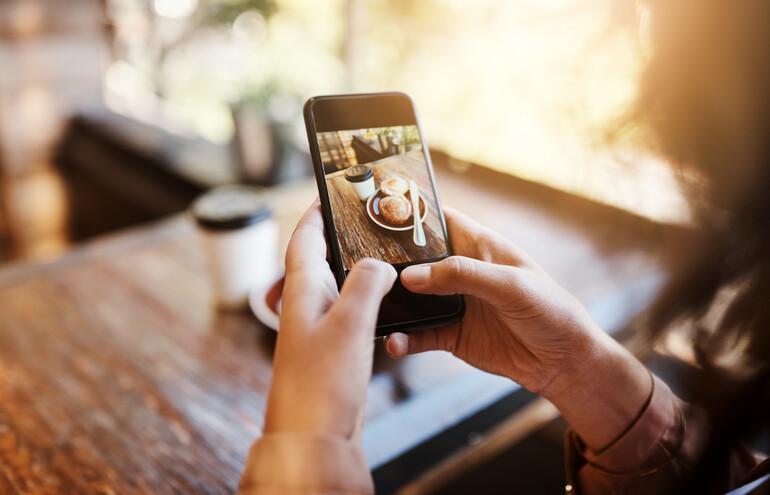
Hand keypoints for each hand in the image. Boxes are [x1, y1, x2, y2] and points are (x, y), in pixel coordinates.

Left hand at [263, 203, 395, 438]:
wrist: (313, 438)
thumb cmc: (321, 384)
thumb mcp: (349, 323)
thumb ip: (366, 284)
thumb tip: (380, 266)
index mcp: (302, 290)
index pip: (304, 238)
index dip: (316, 212)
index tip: (330, 192)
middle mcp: (307, 304)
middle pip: (320, 258)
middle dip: (340, 236)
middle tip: (367, 219)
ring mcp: (318, 328)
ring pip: (337, 285)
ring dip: (356, 267)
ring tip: (383, 253)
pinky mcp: (332, 350)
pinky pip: (349, 311)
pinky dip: (366, 298)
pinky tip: (386, 300)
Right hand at [384, 207, 651, 449]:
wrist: (565, 362)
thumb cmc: (550, 310)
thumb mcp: (510, 285)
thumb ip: (462, 275)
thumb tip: (411, 276)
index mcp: (478, 246)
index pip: (438, 220)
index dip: (409, 214)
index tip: (375, 213)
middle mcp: (460, 272)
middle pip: (414, 260)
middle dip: (388, 262)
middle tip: (359, 267)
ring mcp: (453, 304)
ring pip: (411, 299)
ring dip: (391, 303)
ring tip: (369, 306)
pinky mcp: (451, 335)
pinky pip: (419, 335)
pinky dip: (404, 339)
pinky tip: (394, 343)